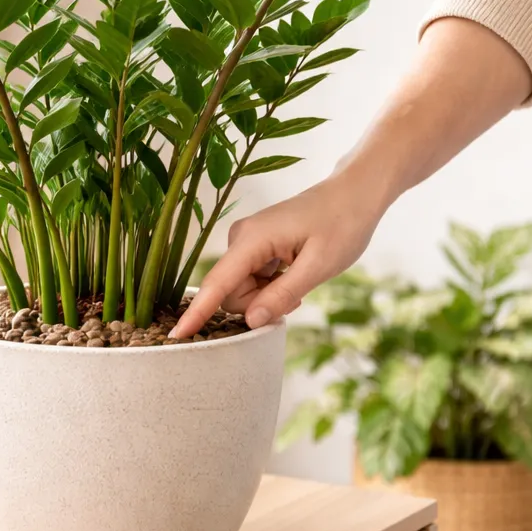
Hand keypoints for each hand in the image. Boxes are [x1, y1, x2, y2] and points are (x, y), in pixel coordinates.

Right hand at [171, 17, 531, 338]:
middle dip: (257, 304)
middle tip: (296, 297)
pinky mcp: (255, 244)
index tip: (175, 337)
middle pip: (231, 293)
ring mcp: (247, 240)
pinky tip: (294, 273)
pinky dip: (270, 286)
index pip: (218, 284)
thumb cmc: (343, 224)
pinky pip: (251, 279)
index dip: (197, 313)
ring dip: (267, 296)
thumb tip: (250, 321)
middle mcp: (241, 238)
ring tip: (300, 282)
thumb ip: (282, 296)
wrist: (356, 193)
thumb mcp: (319, 267)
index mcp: (253, 239)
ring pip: (242, 290)